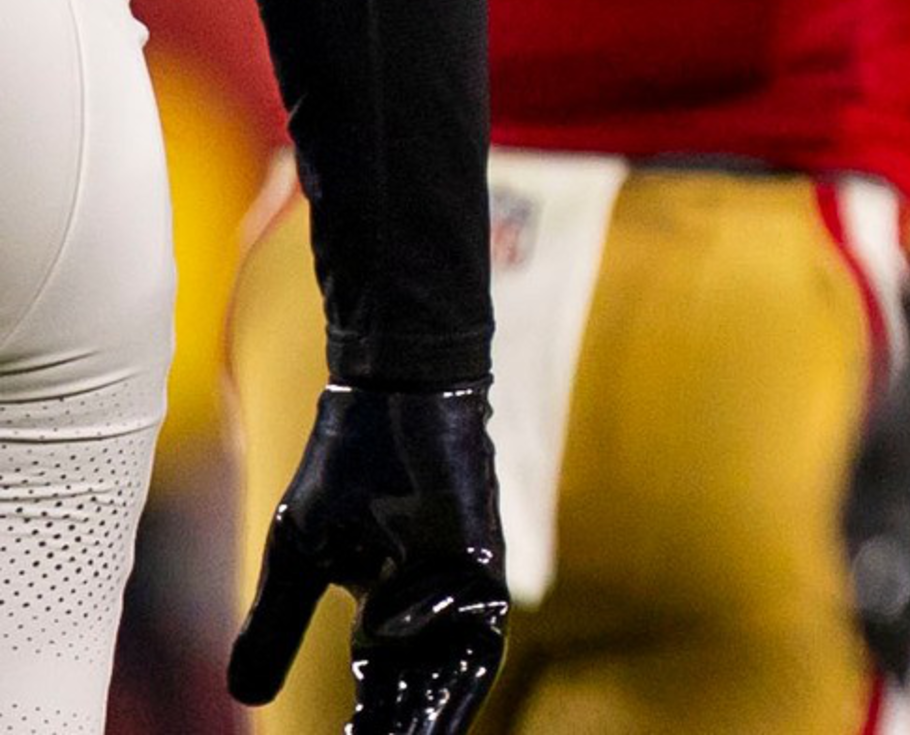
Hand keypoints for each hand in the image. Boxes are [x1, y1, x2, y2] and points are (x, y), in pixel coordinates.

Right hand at [229, 383, 507, 734]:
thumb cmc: (348, 464)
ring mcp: (463, 584)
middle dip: (399, 731)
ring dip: (431, 714)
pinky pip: (474, 617)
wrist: (389, 390)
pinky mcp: (483, 554)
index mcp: (389, 614)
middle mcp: (432, 609)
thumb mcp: (298, 556)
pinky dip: (437, 642)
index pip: (379, 693)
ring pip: (455, 673)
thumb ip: (275, 626)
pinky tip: (390, 643)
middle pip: (417, 695)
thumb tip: (245, 697)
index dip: (364, 730)